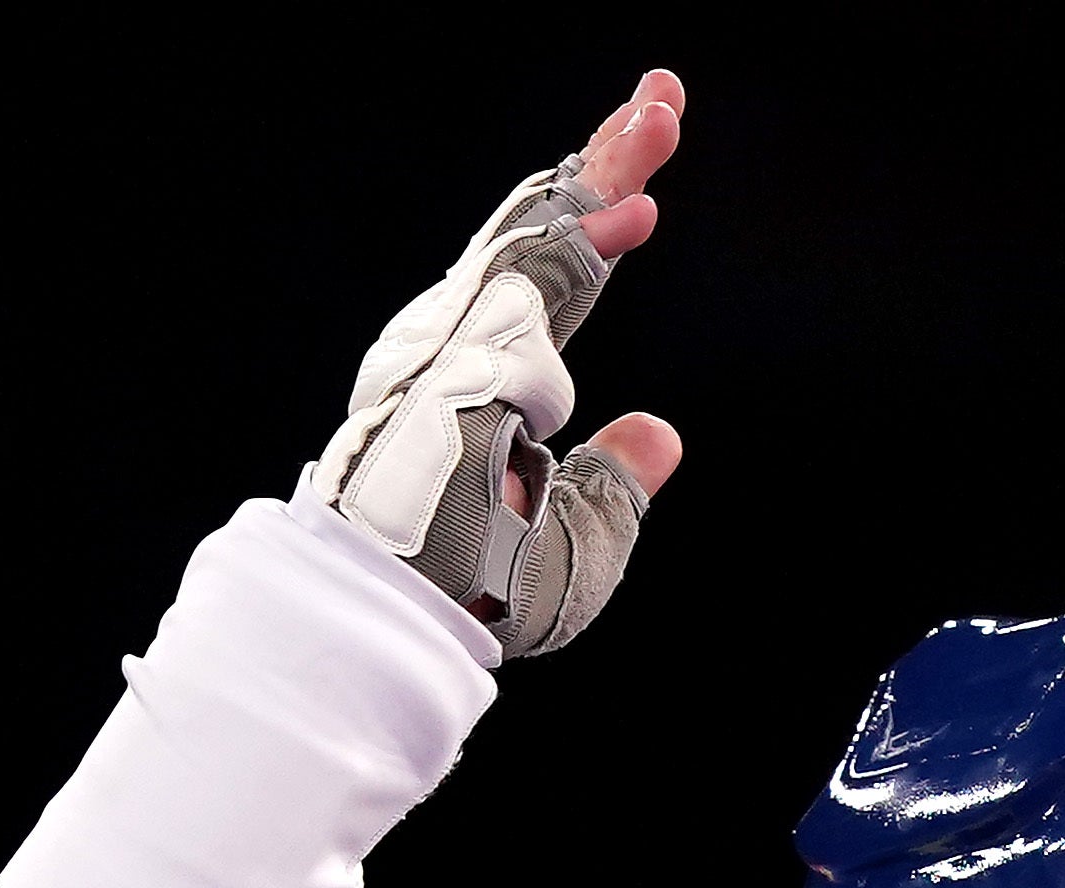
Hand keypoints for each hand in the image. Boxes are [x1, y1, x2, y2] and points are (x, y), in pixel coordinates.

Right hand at [321, 71, 690, 656]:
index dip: (598, 223)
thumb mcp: (580, 537)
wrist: (401, 617)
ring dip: (608, 173)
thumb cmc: (475, 594)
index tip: (645, 185)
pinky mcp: (465, 357)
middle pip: (545, 230)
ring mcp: (461, 341)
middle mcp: (465, 342)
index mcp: (486, 376)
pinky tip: (639, 211)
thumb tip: (659, 433)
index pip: (551, 283)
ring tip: (661, 113)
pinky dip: (588, 246)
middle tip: (664, 93)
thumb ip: (613, 479)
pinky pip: (537, 291)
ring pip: (544, 237)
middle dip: (608, 160)